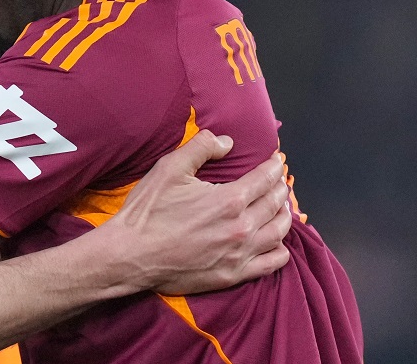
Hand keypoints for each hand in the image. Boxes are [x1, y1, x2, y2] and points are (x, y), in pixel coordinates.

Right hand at [105, 130, 291, 294]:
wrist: (131, 255)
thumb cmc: (148, 211)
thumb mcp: (168, 168)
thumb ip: (200, 148)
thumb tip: (227, 142)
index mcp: (229, 200)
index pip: (264, 179)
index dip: (273, 167)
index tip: (276, 160)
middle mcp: (242, 228)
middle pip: (275, 204)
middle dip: (280, 188)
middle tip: (278, 181)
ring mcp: (240, 254)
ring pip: (279, 233)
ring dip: (284, 216)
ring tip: (281, 207)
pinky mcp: (233, 275)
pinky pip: (271, 263)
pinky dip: (280, 250)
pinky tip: (277, 243)